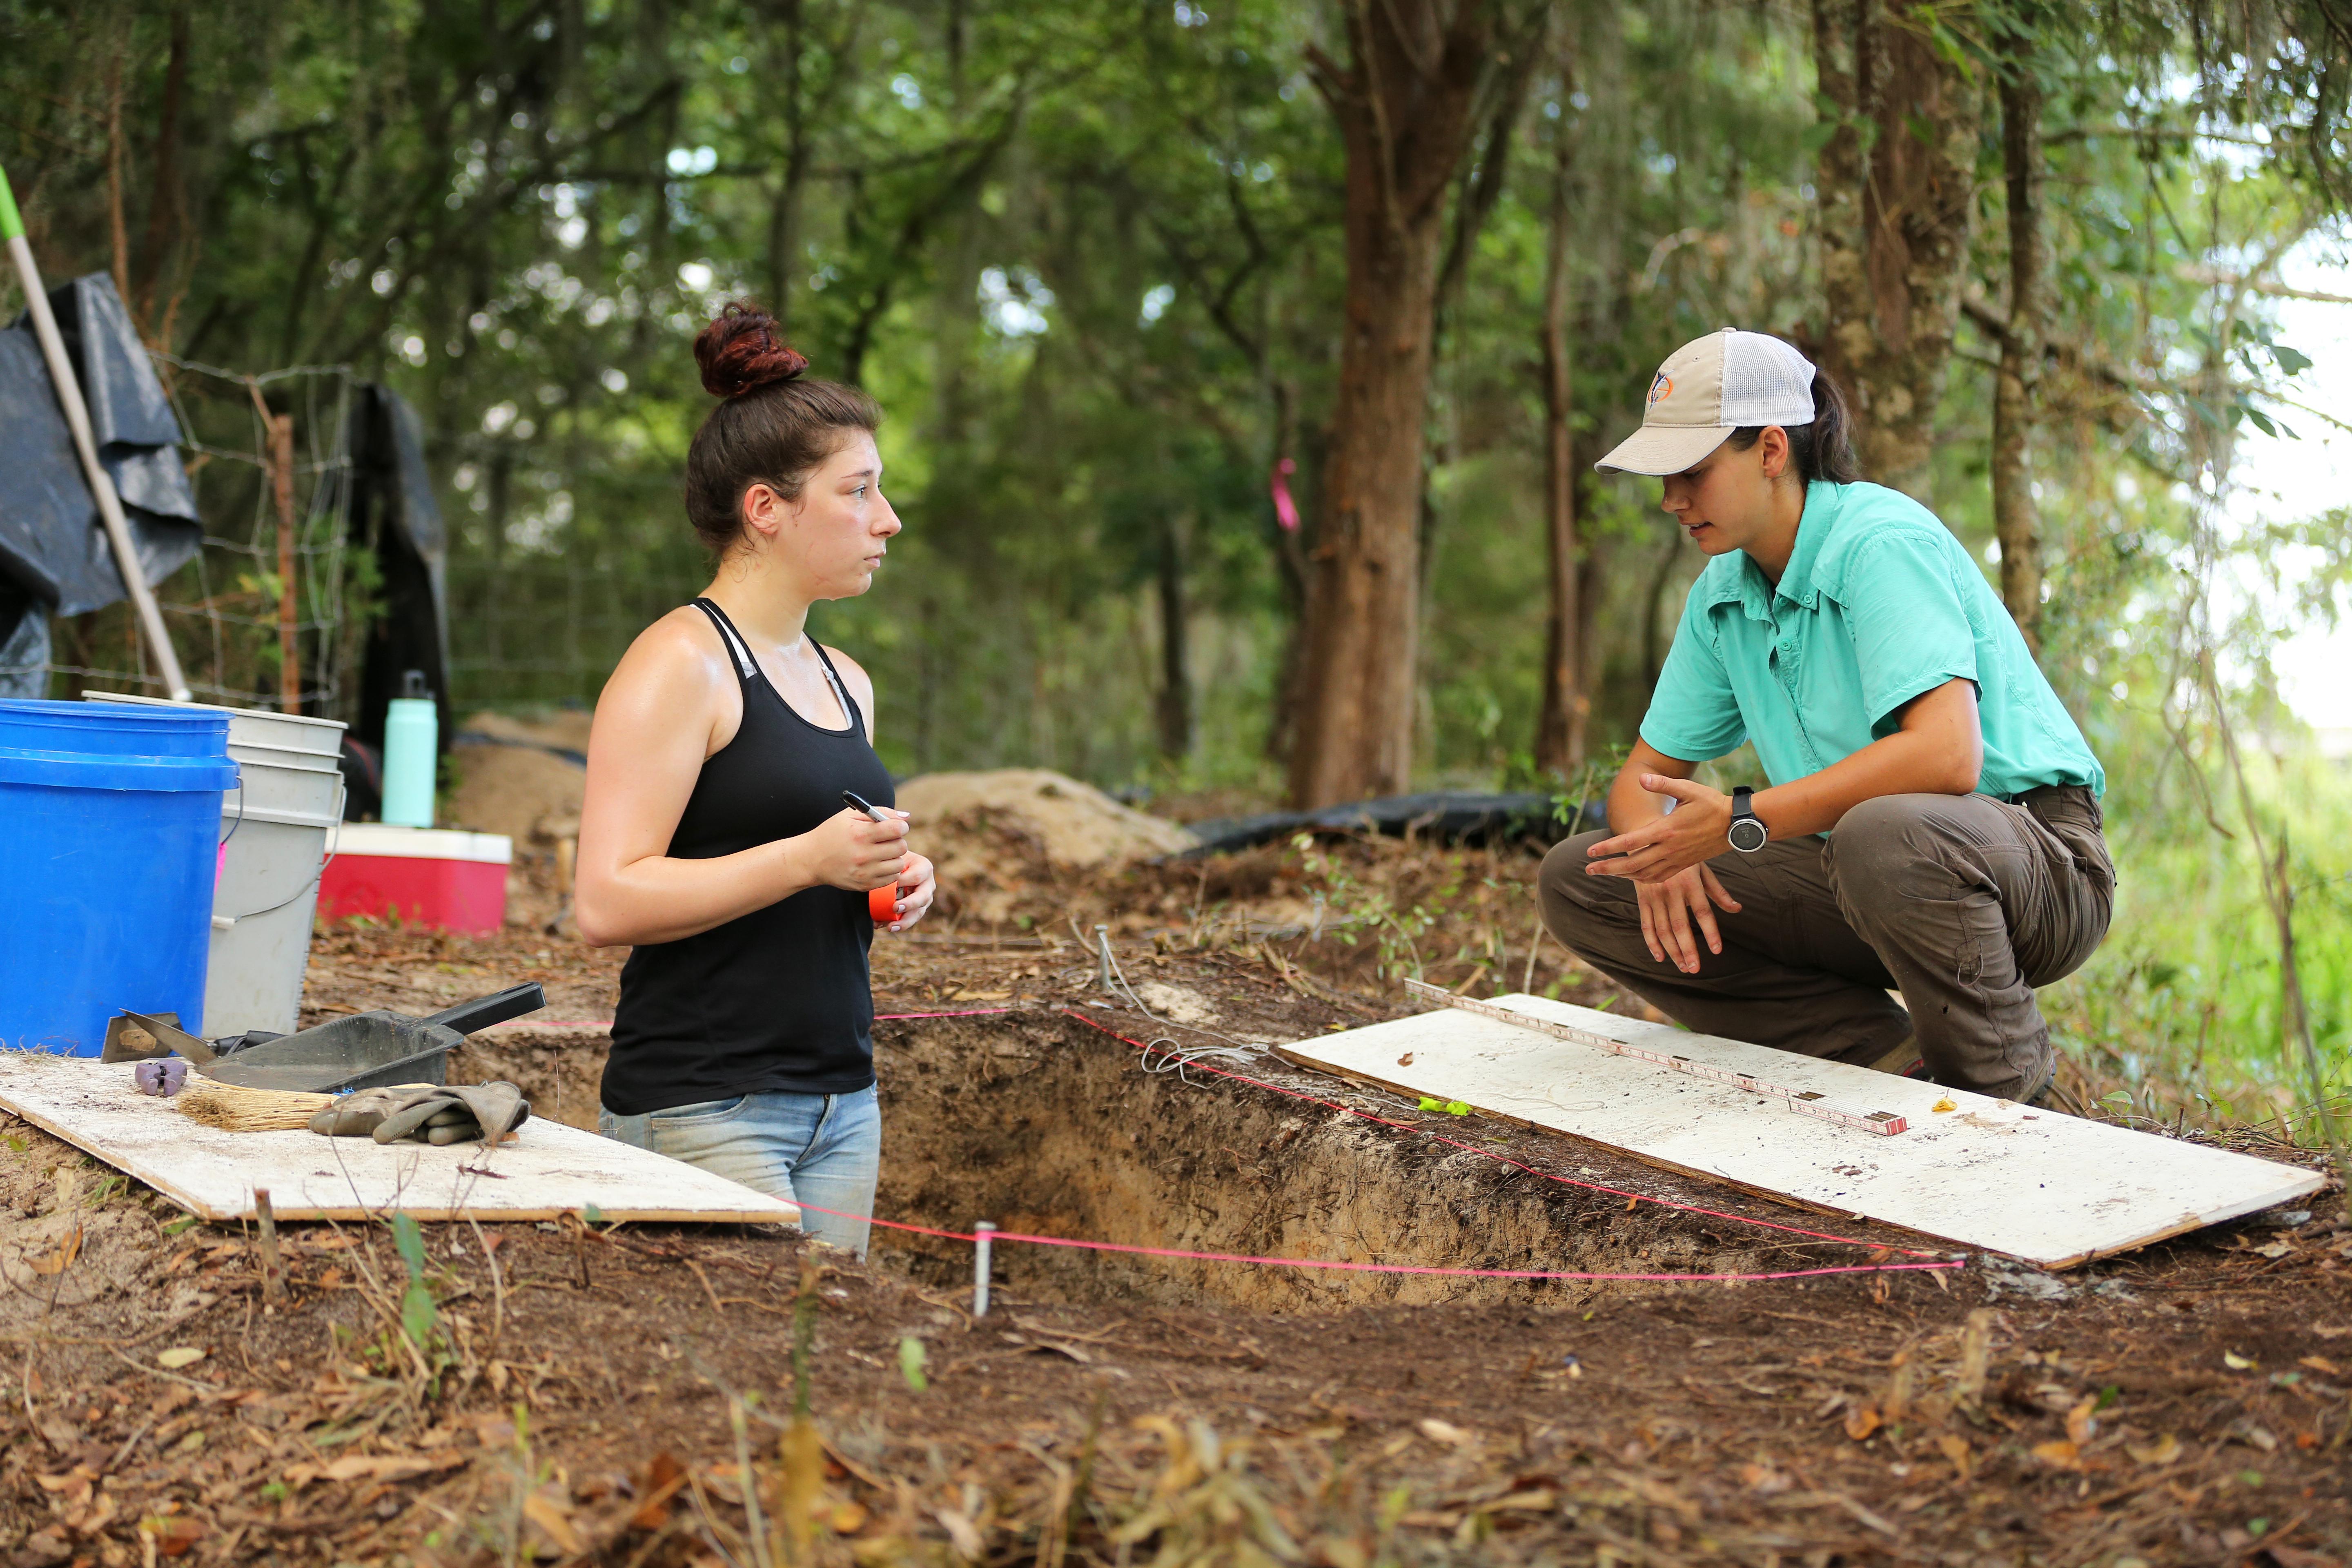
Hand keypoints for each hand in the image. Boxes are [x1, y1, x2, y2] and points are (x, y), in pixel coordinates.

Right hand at [799, 807, 910, 895]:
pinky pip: (892, 878)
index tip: (896, 827)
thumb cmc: (832, 833)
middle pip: (901, 847)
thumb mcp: (850, 815)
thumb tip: (906, 817)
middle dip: (898, 841)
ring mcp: (864, 872)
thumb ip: (880, 812)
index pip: (897, 829)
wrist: (811, 859)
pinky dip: (889, 870)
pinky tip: (878, 863)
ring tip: (883, 852)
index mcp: (860, 834)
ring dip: (895, 857)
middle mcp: (863, 855)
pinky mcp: (865, 885)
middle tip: (888, 840)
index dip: (901, 826)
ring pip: (899, 864)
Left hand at [877, 851, 936, 933]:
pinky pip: (909, 919)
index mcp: (924, 868)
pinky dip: (897, 924)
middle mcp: (928, 884)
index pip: (916, 876)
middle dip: (909, 904)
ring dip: (904, 921)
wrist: (893, 867)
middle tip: (895, 908)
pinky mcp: (917, 909)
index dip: (903, 882)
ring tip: (891, 927)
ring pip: (918, 912)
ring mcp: (924, 899)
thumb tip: (886, 883)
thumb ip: (891, 868)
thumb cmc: (892, 860)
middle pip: (923, 897)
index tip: (888, 885)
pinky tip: (886, 926)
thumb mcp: (892, 858)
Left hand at [1584, 775, 1735, 882]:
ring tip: (1606, 873)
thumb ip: (1663, 784)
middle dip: (1608, 868)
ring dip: (1623, 875)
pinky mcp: (1685, 865)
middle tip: (1588, 870)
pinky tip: (1634, 877)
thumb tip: (1641, 778)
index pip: (1630, 841)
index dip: (1608, 848)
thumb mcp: (1688, 789)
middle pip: (1632, 863)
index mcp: (1666, 829)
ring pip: (1644, 874)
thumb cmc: (1712, 803)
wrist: (1737, 824)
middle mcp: (1669, 848)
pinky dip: (1643, 879)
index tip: (1590, 852)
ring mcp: (1677, 859)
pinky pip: (1660, 877)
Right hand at [1632, 865, 1742, 973]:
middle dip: (1688, 949)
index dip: (1710, 932)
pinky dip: (1651, 942)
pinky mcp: (1642, 899)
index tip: (1716, 951)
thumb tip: (1736, 909)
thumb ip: (1718, 891)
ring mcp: (1654, 896)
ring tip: (1683, 966)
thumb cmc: (1681, 856)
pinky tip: (1660, 957)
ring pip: (1663, 929)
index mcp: (1690, 882)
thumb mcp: (1702, 868)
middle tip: (1695, 969)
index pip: (1703, 912)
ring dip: (1672, 950)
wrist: (1647, 840)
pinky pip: (1646, 924)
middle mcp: (1671, 890)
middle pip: (1680, 925)